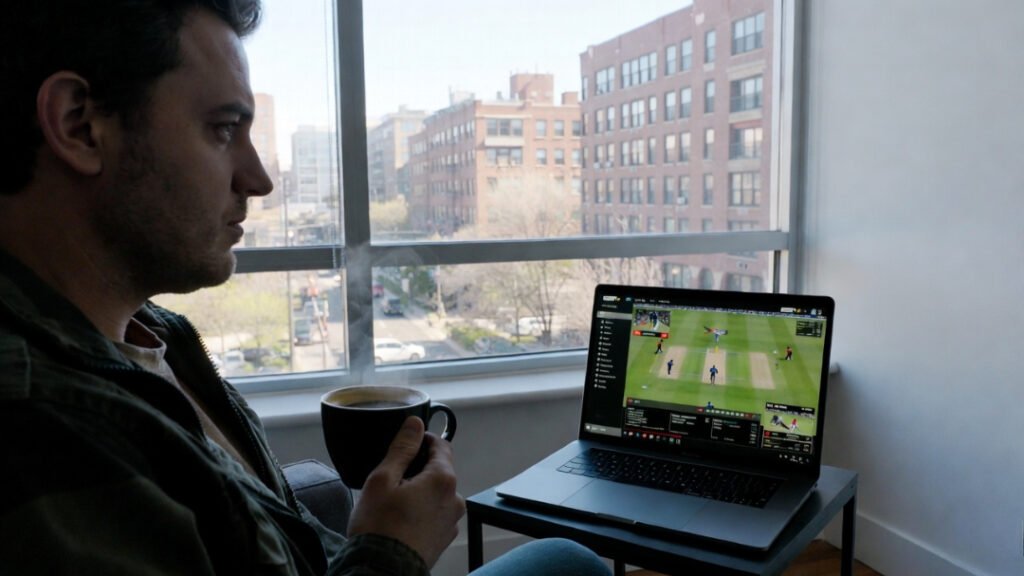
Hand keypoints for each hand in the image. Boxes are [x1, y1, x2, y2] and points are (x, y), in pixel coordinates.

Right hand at [347, 416, 465, 567]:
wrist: (382, 571)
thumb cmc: (379, 526)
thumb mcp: (383, 479)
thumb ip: (402, 448)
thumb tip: (415, 424)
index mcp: (443, 479)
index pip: (441, 445)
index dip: (421, 440)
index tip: (404, 445)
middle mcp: (455, 499)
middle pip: (439, 470)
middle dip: (417, 469)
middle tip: (390, 478)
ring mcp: (452, 521)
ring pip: (436, 494)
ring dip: (419, 491)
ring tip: (392, 503)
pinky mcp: (444, 538)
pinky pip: (435, 514)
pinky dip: (421, 511)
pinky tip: (400, 520)